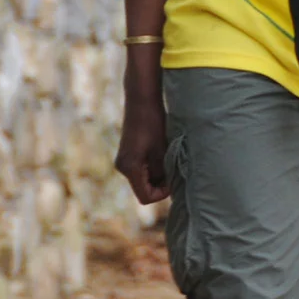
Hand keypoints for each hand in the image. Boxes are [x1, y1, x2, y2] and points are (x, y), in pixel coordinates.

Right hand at [115, 55, 169, 204]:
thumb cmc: (154, 124)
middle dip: (161, 184)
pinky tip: (163, 154)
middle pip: (144, 189)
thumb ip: (163, 172)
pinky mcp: (128, 154)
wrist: (142, 102)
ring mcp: (124, 161)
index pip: (145, 197)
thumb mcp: (162, 150)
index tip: (174, 180)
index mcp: (130, 168)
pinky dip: (154, 167)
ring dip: (158, 175)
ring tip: (170, 158)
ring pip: (144, 180)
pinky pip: (142, 170)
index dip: (162, 194)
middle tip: (175, 168)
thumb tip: (168, 187)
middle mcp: (123, 167)